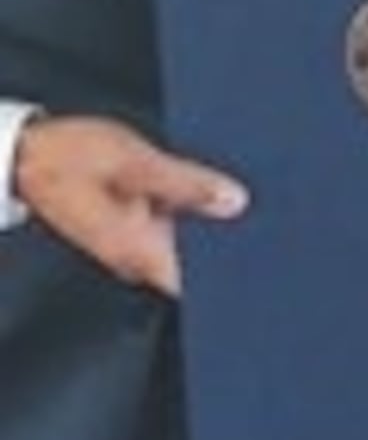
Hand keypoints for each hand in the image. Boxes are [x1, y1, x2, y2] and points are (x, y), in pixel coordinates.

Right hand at [12, 114, 246, 296]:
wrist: (25, 155)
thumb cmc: (70, 156)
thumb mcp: (135, 161)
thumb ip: (186, 184)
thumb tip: (235, 202)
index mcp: (137, 248)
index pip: (193, 284)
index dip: (231, 275)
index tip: (265, 259)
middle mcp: (135, 256)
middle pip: (195, 265)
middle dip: (229, 245)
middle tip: (269, 220)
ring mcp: (131, 244)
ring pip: (184, 245)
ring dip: (211, 226)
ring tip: (249, 200)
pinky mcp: (129, 228)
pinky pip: (170, 229)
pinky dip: (191, 213)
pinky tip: (212, 191)